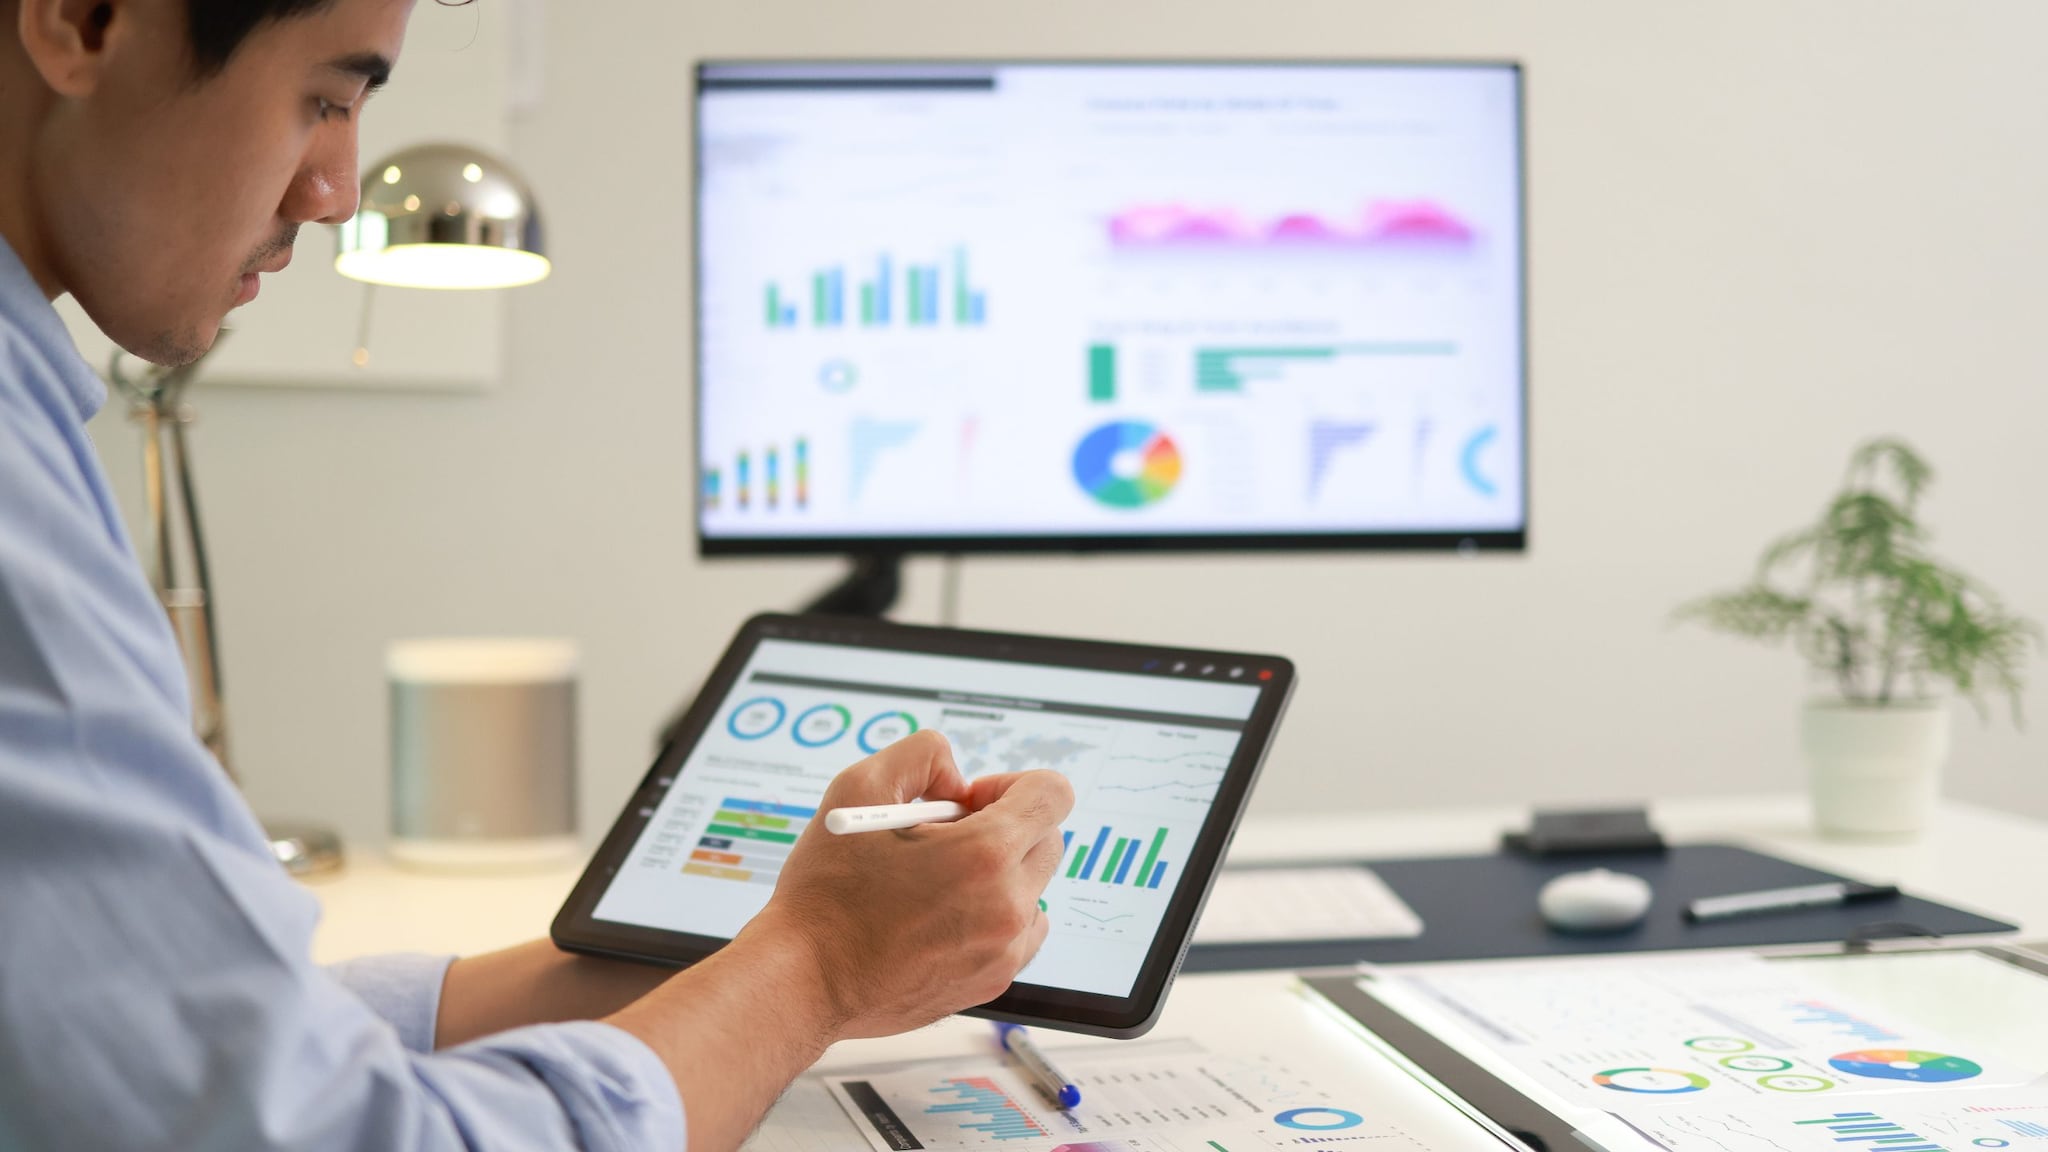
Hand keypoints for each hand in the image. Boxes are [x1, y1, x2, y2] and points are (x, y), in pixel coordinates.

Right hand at [741, 729, 1073, 1040]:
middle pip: (1048, 839)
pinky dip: (994, 915)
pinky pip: (1022, 931)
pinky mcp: (993, 980)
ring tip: (937, 883)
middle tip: (944, 840)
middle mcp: (1006, 904)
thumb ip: (921, 755)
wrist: (806, 980)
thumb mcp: (858, 787)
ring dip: (1000, 874)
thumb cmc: (826, 893)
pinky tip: (943, 916)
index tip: (972, 802)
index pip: (1053, 795)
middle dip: (1005, 827)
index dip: (1012, 785)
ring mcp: (1004, 948)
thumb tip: (957, 779)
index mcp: (984, 853)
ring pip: (1035, 887)